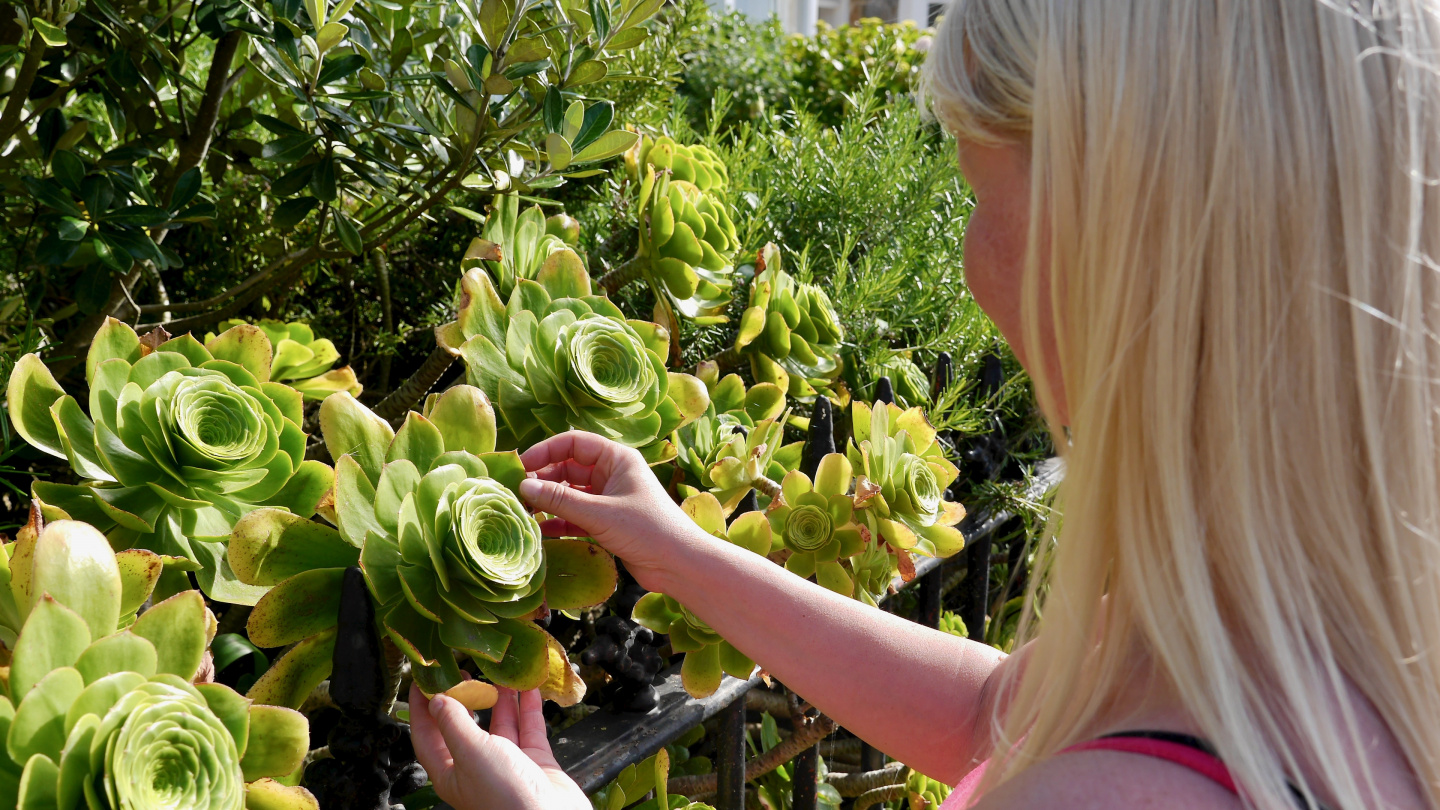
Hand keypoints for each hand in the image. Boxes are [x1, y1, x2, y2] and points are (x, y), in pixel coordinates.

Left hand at [409, 684, 589, 809]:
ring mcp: (507, 764)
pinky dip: (529, 707)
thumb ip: (454, 723)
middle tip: (464, 671)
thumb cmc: (504, 794)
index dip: (422, 708)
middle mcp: (476, 768)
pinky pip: (529, 728)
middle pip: (465, 727)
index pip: (427, 736)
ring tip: (499, 673)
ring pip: (500, 724)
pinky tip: (529, 687)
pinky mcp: (534, 761)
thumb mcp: (471, 752)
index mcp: (451, 773)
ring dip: (501, 699)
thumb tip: (436, 700)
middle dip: (464, 698)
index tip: (423, 679)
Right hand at [518, 431, 708, 592]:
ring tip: (523, 511)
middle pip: (569, 468)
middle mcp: (612, 474)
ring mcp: (610, 499)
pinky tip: (540, 530)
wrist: (679, 564)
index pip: (574, 443)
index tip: (520, 466)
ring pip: (571, 494)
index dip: (545, 451)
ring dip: (549, 502)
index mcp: (617, 459)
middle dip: (543, 480)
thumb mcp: (600, 513)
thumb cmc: (647, 529)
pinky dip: (559, 522)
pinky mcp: (608, 523)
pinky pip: (576, 516)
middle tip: (516, 494)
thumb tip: (523, 486)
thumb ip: (561, 500)